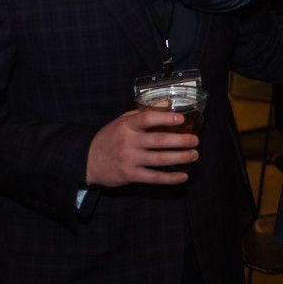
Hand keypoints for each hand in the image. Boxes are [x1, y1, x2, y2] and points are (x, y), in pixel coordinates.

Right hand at [84, 108, 199, 186]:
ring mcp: (130, 159)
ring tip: (194, 154)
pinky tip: (183, 176)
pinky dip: (170, 178)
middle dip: (181, 140)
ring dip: (180, 157)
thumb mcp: (120, 122)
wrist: (87, 161)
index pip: (147, 118)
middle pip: (159, 140)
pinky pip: (154, 177)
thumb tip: (166, 105)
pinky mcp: (130, 175)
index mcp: (126, 126)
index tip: (181, 119)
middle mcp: (128, 142)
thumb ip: (140, 114)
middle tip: (195, 140)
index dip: (165, 118)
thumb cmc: (109, 138)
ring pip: (160, 159)